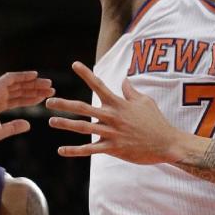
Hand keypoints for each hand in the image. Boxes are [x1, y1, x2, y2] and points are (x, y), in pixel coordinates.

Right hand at [0, 72, 53, 144]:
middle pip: (22, 90)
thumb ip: (14, 127)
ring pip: (19, 83)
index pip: (19, 100)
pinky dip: (24, 75)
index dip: (32, 99)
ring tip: (48, 84)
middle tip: (52, 90)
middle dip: (36, 89)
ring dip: (34, 82)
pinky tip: (35, 75)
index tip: (45, 99)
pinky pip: (12, 77)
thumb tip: (29, 125)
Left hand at [48, 62, 175, 164]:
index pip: (99, 85)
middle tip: (48, 101)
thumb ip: (131, 91)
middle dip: (65, 104)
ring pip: (83, 128)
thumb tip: (124, 80)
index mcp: (118, 103)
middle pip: (83, 108)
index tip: (74, 64)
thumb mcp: (145, 102)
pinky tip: (61, 150)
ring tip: (51, 121)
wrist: (166, 144)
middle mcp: (112, 116)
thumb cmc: (156, 122)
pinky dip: (75, 150)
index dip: (86, 74)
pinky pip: (90, 150)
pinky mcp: (113, 148)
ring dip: (66, 124)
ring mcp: (111, 133)